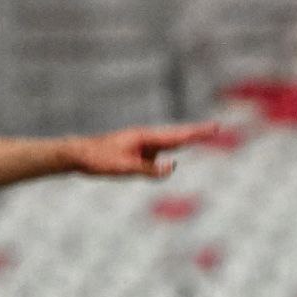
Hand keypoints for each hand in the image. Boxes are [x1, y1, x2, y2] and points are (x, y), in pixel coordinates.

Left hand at [71, 122, 224, 178]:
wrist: (78, 155)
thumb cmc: (99, 160)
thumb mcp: (124, 168)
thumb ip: (149, 169)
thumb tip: (173, 167)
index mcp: (145, 138)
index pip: (177, 136)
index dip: (197, 133)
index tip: (215, 127)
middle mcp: (146, 138)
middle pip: (177, 135)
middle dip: (197, 132)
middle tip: (218, 127)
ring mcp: (142, 145)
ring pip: (168, 142)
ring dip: (187, 137)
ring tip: (205, 132)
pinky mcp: (137, 152)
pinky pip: (158, 151)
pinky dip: (172, 147)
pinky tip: (175, 147)